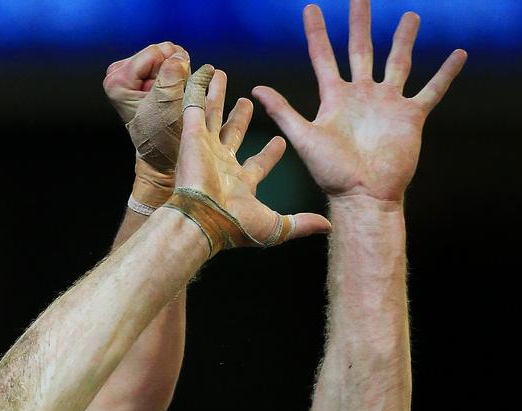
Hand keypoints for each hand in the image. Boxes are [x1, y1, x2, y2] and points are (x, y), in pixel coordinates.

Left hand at [104, 42, 190, 173]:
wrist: (159, 150)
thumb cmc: (160, 134)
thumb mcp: (167, 103)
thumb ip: (172, 74)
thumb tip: (179, 55)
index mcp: (117, 80)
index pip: (154, 52)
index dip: (170, 70)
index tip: (167, 93)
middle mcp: (117, 73)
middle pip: (158, 51)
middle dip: (172, 70)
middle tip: (169, 95)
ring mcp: (127, 73)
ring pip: (163, 55)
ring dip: (174, 73)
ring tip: (169, 96)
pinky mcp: (138, 74)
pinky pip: (164, 62)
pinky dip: (172, 75)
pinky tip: (169, 92)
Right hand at [174, 66, 330, 243]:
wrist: (204, 219)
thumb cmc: (235, 225)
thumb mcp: (277, 226)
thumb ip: (301, 222)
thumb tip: (328, 226)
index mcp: (242, 182)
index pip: (259, 163)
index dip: (271, 153)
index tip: (281, 142)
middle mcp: (223, 163)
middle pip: (234, 134)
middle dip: (240, 119)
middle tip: (248, 103)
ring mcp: (207, 148)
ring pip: (214, 116)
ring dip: (218, 97)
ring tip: (221, 77)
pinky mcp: (193, 136)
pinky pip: (196, 106)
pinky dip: (198, 89)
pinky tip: (203, 73)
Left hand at [252, 0, 466, 202]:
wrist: (364, 196)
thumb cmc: (332, 173)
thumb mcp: (304, 138)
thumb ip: (283, 112)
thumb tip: (257, 88)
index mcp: (335, 98)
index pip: (323, 57)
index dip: (317, 33)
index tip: (310, 8)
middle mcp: (361, 96)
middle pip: (361, 50)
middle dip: (360, 23)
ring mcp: (387, 104)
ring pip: (397, 63)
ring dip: (403, 40)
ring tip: (410, 17)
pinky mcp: (410, 117)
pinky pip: (432, 90)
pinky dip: (446, 73)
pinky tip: (459, 54)